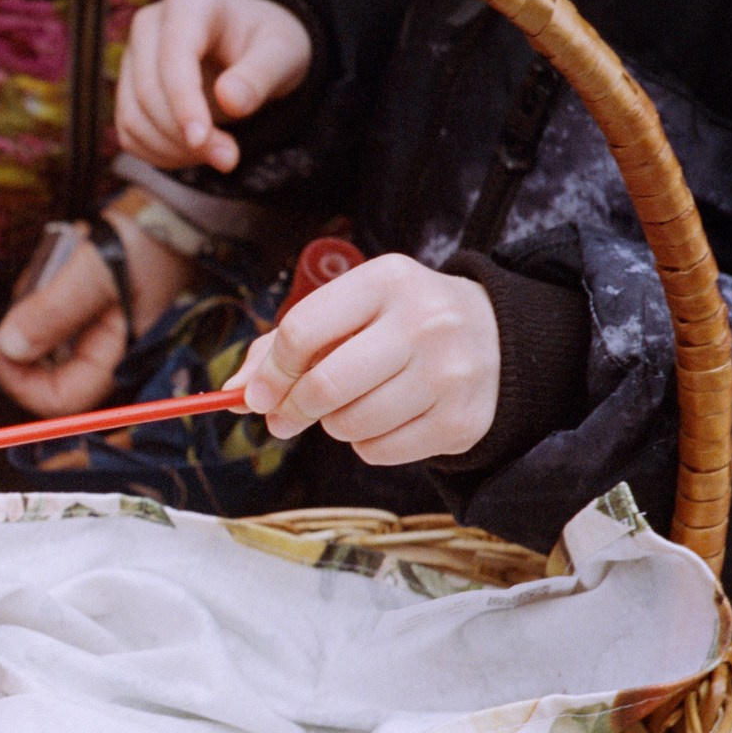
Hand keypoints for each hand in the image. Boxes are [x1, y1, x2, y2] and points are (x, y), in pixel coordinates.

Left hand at [0, 209, 192, 415]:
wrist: (175, 205)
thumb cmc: (150, 240)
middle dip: (26, 330)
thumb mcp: (94, 273)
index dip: (20, 381)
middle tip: (27, 290)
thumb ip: (52, 312)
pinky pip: (55, 308)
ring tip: (54, 261)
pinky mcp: (92, 305)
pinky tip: (62, 257)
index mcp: (116, 355)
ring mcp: (99, 327)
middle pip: (46, 367)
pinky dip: (47, 286)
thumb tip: (9, 346)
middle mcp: (107, 350)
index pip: (60, 399)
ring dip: (36, 300)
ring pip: (45, 333)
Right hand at [116, 0, 311, 172]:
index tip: (202, 141)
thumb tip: (229, 100)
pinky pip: (130, 134)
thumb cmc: (269, 46)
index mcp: (189, 3)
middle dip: (185, 136)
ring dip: (173, 150)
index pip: (173, 59)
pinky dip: (160, 154)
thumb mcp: (283, 54)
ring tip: (218, 154)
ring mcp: (132, 58)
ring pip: (133, 118)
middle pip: (149, 93)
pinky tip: (195, 152)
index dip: (184, 104)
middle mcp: (149, 25)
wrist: (253, 49)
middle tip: (229, 159)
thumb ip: (261, 76)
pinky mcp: (127, 90)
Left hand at [222, 256, 499, 464]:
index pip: (302, 331)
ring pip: (350, 425)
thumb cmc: (399, 323)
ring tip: (351, 406)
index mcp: (387, 280)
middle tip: (284, 418)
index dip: (270, 372)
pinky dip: (367, 444)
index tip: (257, 394)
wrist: (497, 338)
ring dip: (333, 425)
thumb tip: (234, 391)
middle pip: (325, 385)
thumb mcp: (351, 310)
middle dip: (291, 410)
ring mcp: (448, 373)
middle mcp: (424, 322)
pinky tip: (385, 420)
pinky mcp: (461, 420)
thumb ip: (286, 344)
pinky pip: (380, 452)